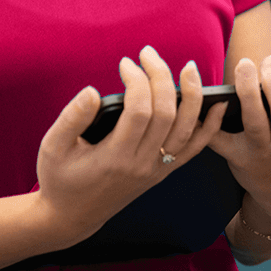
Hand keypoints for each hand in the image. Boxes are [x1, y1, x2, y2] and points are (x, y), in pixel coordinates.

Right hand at [33, 45, 227, 247]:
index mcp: (114, 157)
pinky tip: (218, 104)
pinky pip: (194, 149)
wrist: (71, 216)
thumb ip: (71, 118)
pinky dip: (209, 126)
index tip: (126, 63)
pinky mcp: (163, 172)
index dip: (137, 81)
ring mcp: (157, 170)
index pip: (139, 111)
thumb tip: (92, 91)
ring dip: (191, 95)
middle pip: (166, 114)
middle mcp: (141, 164)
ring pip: (186, 129)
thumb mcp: (53, 148)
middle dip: (161, 77)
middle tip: (149, 54)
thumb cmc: (59, 178)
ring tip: (187, 67)